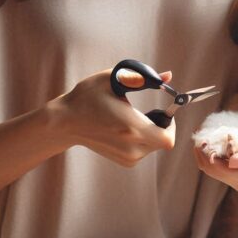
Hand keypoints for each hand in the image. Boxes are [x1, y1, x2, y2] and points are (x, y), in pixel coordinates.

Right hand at [50, 68, 176, 167]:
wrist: (65, 122)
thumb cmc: (88, 97)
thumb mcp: (114, 79)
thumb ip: (143, 77)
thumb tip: (168, 76)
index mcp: (131, 127)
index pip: (167, 138)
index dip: (171, 123)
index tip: (163, 110)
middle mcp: (131, 147)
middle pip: (163, 141)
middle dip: (162, 125)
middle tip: (146, 111)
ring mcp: (127, 157)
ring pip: (154, 146)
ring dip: (151, 131)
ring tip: (130, 117)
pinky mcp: (124, 161)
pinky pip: (145, 150)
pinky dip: (142, 139)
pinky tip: (124, 128)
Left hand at [193, 140, 237, 196]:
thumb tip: (231, 162)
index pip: (227, 171)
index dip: (212, 158)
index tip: (203, 142)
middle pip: (218, 174)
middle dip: (205, 158)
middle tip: (198, 140)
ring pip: (217, 174)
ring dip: (207, 159)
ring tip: (200, 142)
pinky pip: (221, 173)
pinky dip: (212, 161)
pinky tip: (207, 149)